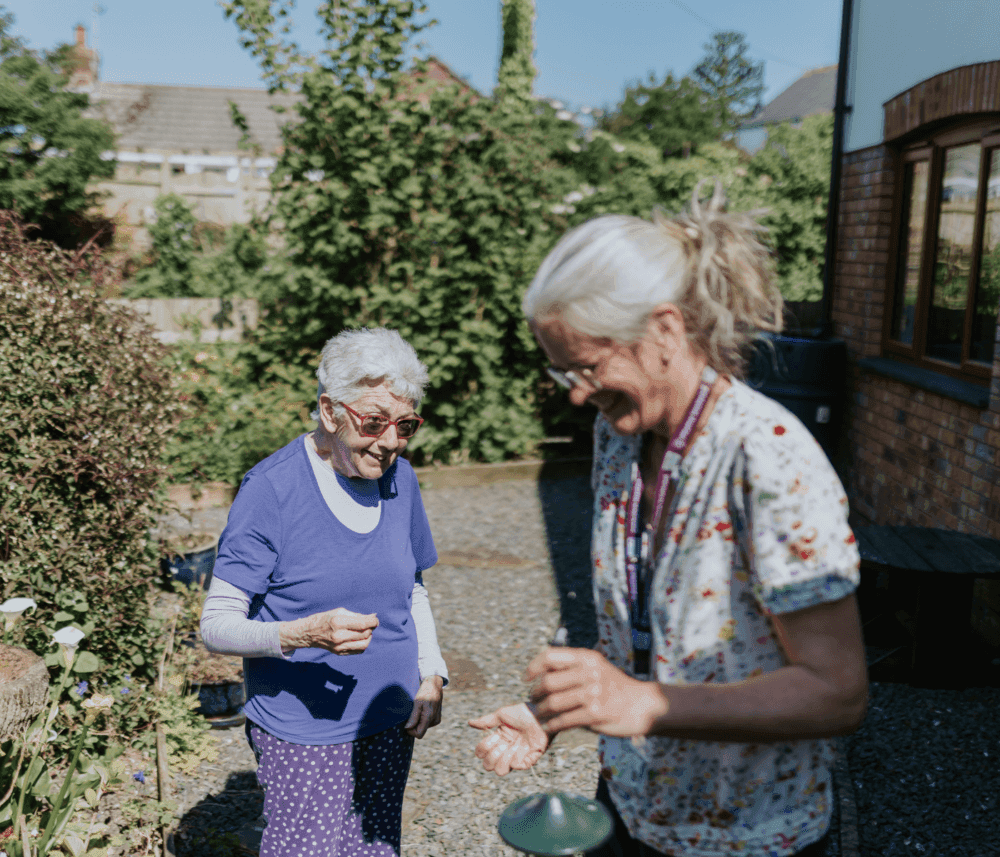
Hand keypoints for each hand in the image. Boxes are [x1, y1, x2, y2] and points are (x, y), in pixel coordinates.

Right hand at [279, 608, 377, 654]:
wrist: (308, 633)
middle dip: (371, 628)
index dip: (373, 622)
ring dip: (369, 637)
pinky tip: (360, 638)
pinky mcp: (339, 653)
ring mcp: (339, 646)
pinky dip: (363, 644)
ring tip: (366, 631)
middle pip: (365, 634)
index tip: (375, 619)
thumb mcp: (339, 612)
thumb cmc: (325, 619)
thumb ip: (356, 615)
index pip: (363, 624)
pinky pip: (358, 651)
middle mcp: (339, 636)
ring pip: (364, 644)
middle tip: (370, 624)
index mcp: (339, 622)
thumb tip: (372, 617)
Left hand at [405, 675, 443, 738]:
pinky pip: (427, 724)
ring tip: (418, 710)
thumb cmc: (425, 691)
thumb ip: (413, 716)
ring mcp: (436, 720)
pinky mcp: (437, 718)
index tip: (407, 723)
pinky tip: (422, 710)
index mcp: (429, 717)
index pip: (419, 734)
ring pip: (423, 727)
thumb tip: (407, 728)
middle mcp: (435, 720)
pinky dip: (422, 719)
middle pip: (421, 731)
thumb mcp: (417, 702)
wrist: (434, 684)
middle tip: (412, 713)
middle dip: (414, 725)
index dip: (411, 731)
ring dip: (418, 722)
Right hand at [468, 703, 549, 775]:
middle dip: (491, 756)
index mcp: (497, 740)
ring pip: (500, 771)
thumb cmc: (522, 712)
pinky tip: (519, 747)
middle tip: (501, 744)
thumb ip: (486, 721)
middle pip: (488, 766)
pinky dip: (515, 758)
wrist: (540, 713)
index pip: (481, 754)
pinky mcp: (529, 760)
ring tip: (509, 748)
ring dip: (502, 760)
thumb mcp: (502, 714)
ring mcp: (517, 756)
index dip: (483, 748)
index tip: (494, 735)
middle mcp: (505, 750)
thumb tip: (469, 723)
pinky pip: (517, 767)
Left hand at [525, 647, 666, 736]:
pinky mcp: (595, 714)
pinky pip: (564, 720)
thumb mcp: (596, 667)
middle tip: (533, 699)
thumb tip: (540, 673)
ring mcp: (593, 693)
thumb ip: (572, 667)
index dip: (534, 667)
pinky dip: (552, 724)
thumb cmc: (615, 687)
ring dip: (542, 711)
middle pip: (548, 682)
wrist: (642, 705)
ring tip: (539, 714)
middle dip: (536, 693)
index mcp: (587, 657)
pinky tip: (550, 726)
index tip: (527, 678)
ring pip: (554, 703)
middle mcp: (589, 672)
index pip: (551, 656)